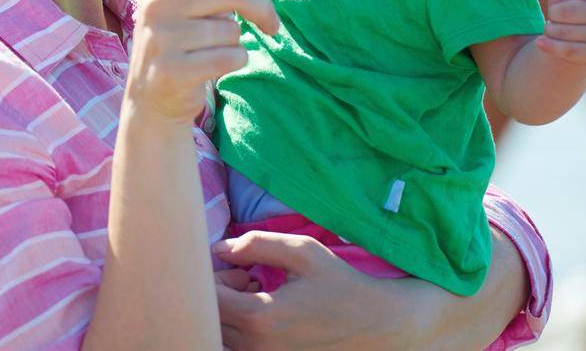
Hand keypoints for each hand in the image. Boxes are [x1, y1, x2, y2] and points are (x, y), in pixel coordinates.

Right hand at [126, 0, 275, 123]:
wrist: (153, 96)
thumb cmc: (182, 40)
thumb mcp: (198, 7)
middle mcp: (155, 7)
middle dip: (259, 7)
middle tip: (271, 24)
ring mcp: (160, 39)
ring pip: (231, 30)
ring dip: (235, 41)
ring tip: (211, 49)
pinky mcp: (172, 71)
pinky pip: (229, 57)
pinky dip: (235, 61)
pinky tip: (215, 66)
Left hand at [213, 232, 424, 350]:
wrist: (376, 325)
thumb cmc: (340, 284)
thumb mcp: (302, 252)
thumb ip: (256, 245)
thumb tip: (219, 248)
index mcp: (261, 317)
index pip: (209, 299)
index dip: (215, 279)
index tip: (241, 270)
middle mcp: (257, 346)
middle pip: (211, 319)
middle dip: (220, 295)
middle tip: (248, 279)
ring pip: (223, 335)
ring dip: (230, 313)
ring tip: (256, 296)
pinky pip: (240, 347)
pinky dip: (242, 330)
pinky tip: (265, 316)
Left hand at [536, 0, 585, 63]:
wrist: (580, 42)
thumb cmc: (570, 8)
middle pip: (562, 12)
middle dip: (554, 14)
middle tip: (559, 16)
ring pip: (559, 31)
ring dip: (551, 30)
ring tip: (558, 28)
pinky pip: (562, 49)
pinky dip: (548, 45)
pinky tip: (540, 42)